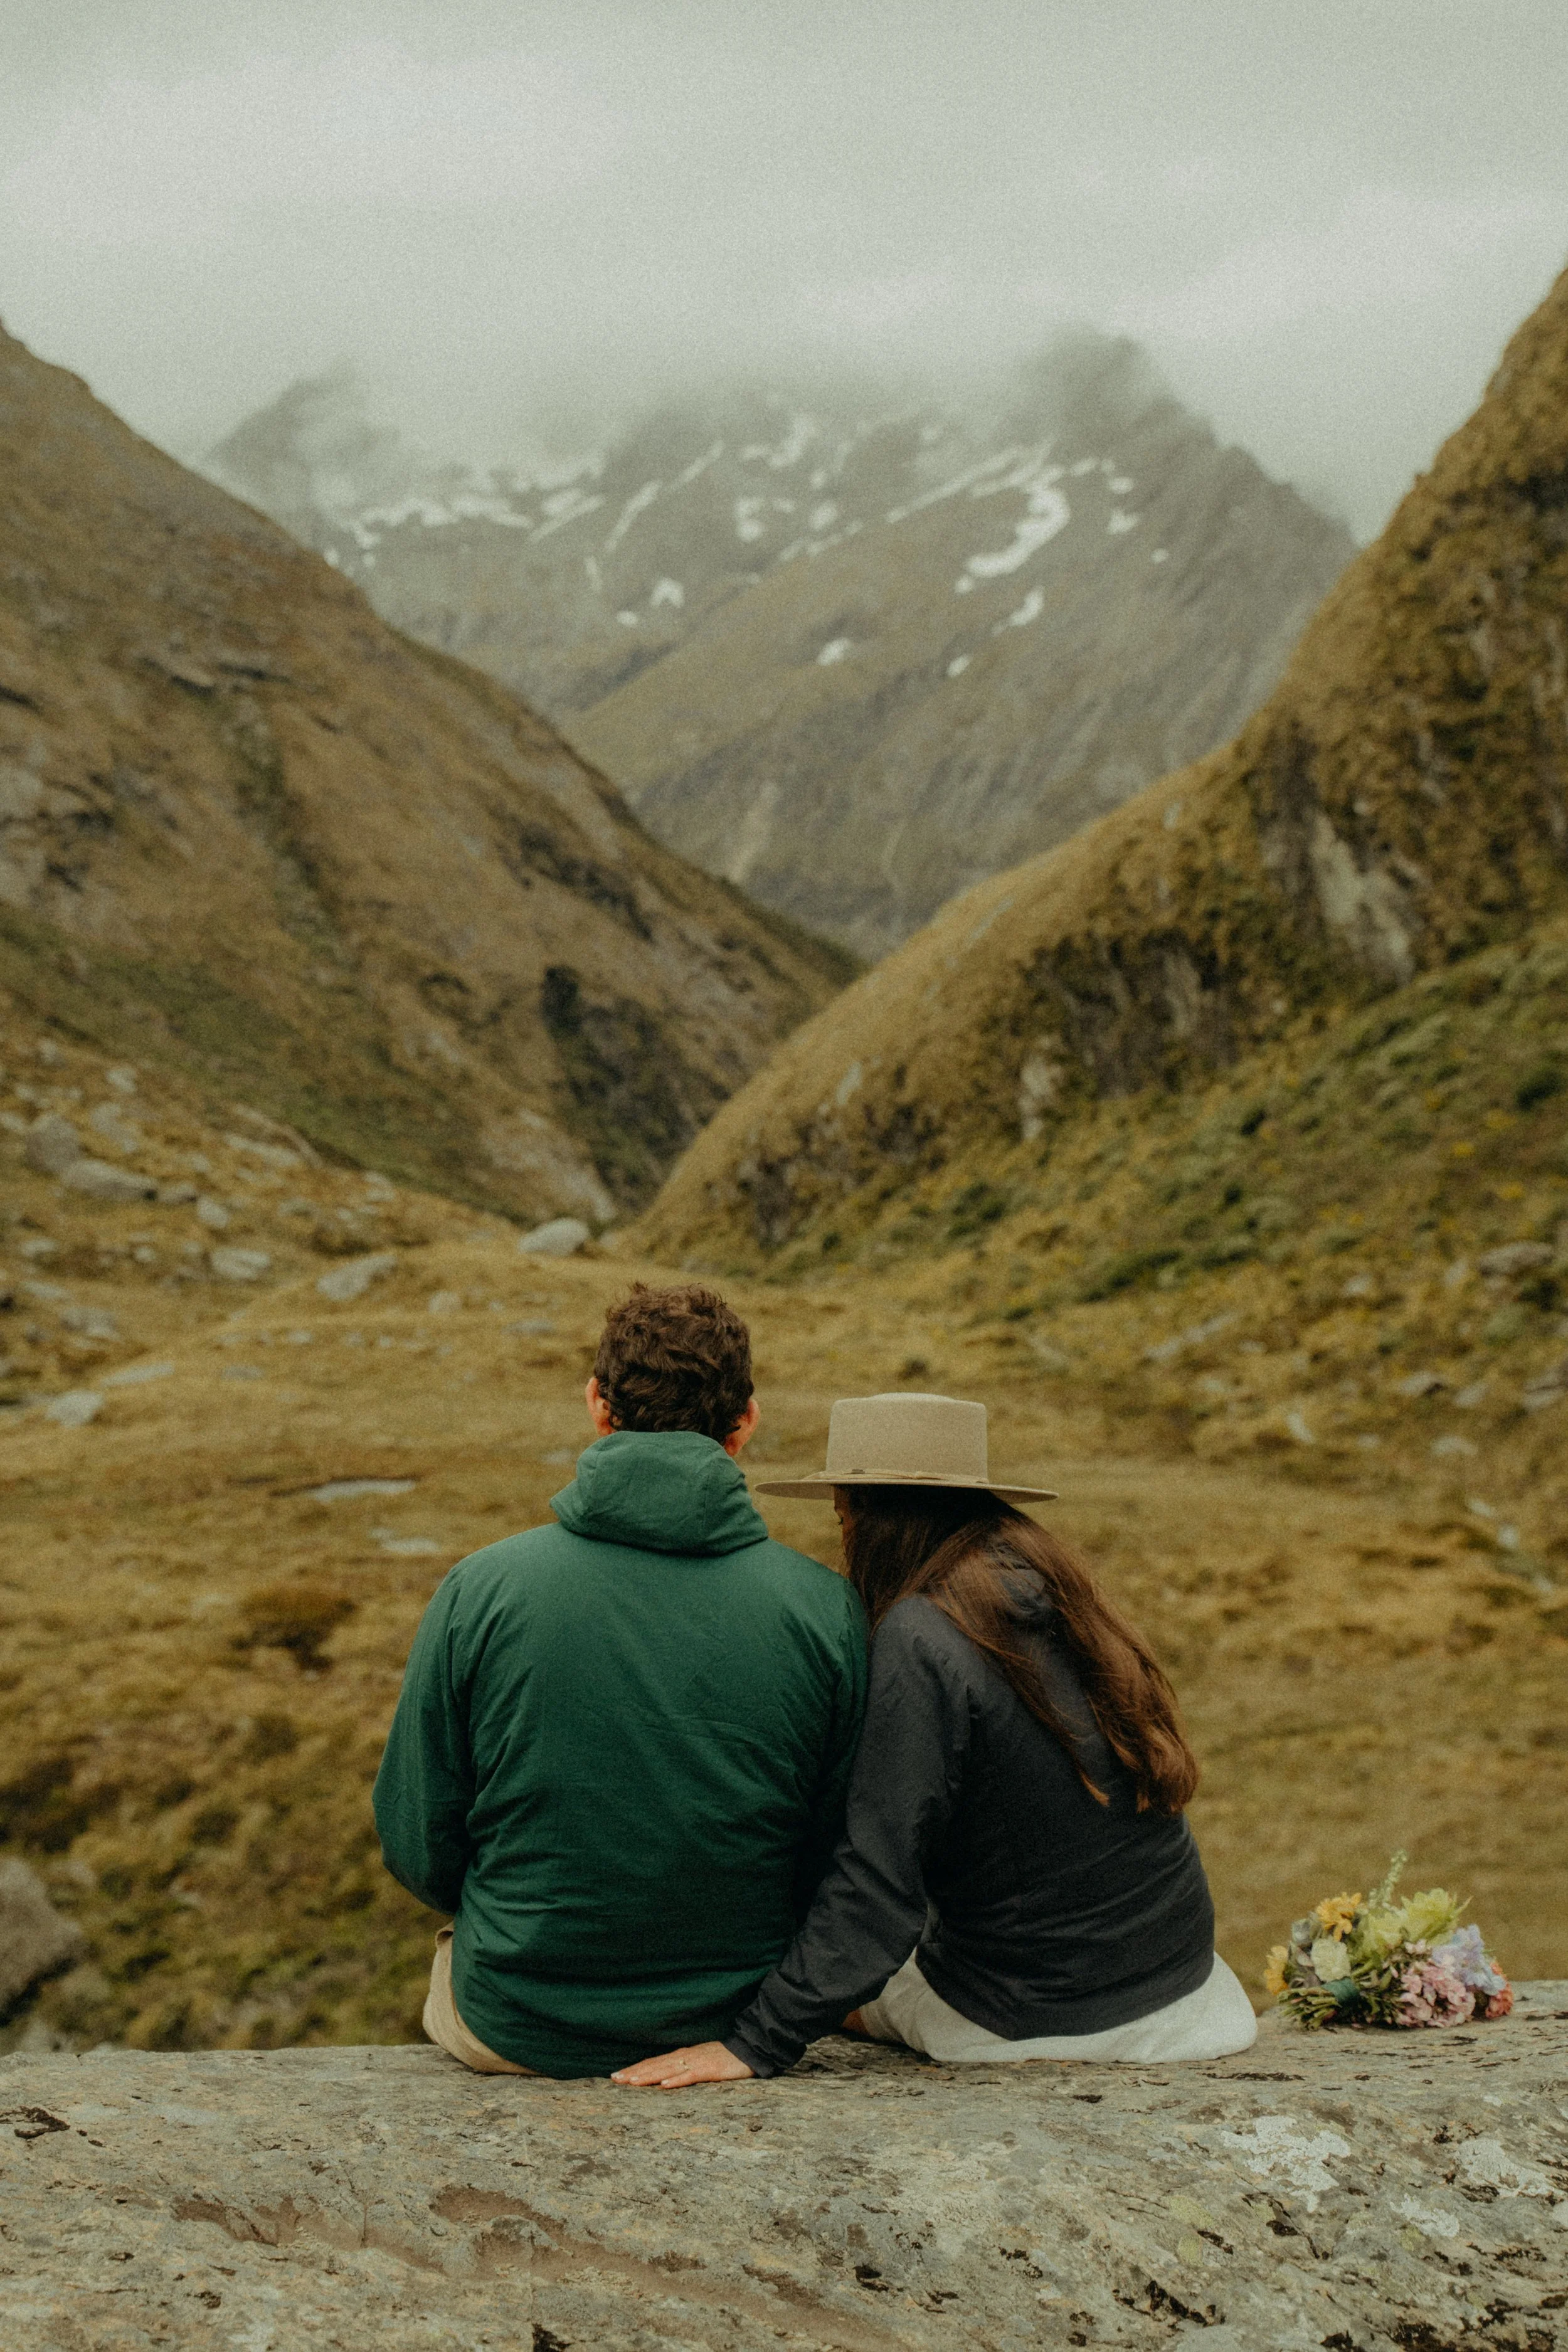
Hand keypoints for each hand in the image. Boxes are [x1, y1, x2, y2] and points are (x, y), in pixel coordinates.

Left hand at [611, 2041, 755, 2088]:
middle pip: (655, 2065)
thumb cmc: (724, 2059)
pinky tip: (664, 2085)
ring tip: (631, 2082)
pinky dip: (676, 2080)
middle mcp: (685, 2057)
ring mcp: (696, 2063)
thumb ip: (683, 2070)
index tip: (617, 2076)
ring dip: (648, 2075)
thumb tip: (664, 2080)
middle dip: (634, 2072)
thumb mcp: (700, 2064)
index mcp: (682, 2056)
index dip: (635, 2069)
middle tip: (615, 2079)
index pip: (653, 2063)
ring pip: (667, 2069)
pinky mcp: (709, 2070)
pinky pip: (690, 2076)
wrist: (748, 2050)